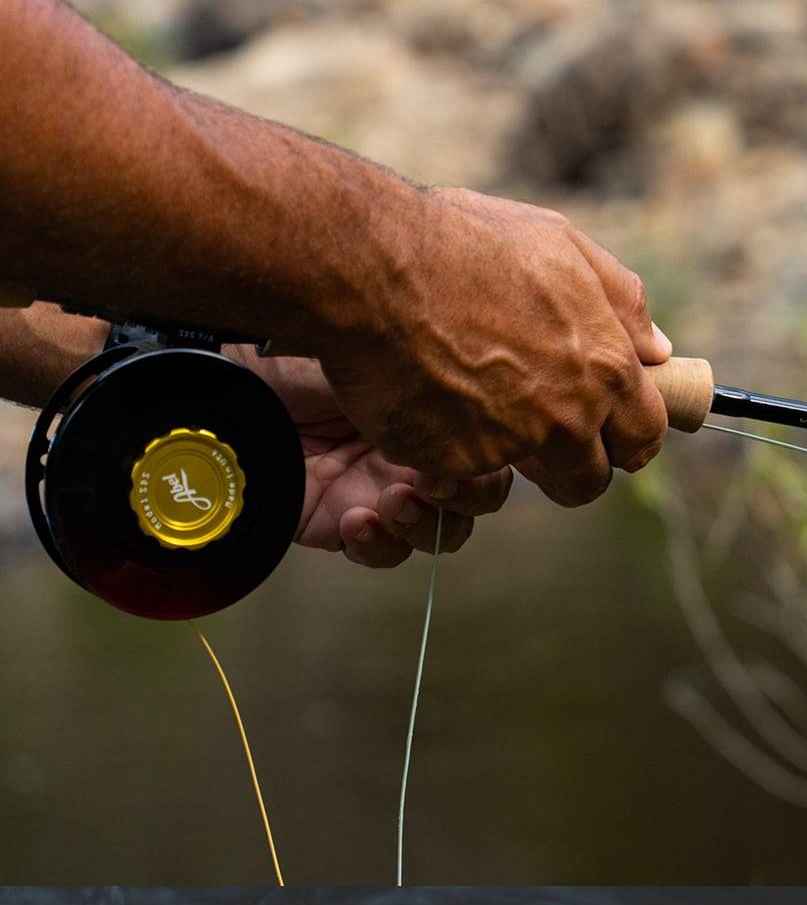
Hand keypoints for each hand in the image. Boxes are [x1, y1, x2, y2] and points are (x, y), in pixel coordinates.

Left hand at [229, 349, 513, 568]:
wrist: (221, 380)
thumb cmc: (291, 351)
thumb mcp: (371, 355)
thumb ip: (424, 383)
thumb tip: (479, 399)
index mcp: (425, 413)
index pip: (487, 457)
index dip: (487, 467)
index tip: (464, 456)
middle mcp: (407, 454)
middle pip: (470, 502)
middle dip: (465, 500)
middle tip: (432, 484)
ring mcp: (371, 490)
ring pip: (433, 535)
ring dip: (425, 527)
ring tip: (394, 504)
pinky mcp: (331, 522)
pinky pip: (375, 552)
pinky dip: (376, 545)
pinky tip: (357, 520)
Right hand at [323, 186, 672, 507]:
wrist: (368, 264)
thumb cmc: (463, 242)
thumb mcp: (559, 245)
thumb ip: (620, 302)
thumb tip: (656, 348)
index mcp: (605, 368)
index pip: (646, 435)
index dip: (628, 438)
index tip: (611, 433)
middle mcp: (568, 417)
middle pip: (592, 479)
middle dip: (574, 468)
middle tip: (544, 443)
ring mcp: (510, 446)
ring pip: (521, 479)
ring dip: (507, 459)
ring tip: (474, 411)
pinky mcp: (453, 462)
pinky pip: (458, 470)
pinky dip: (445, 446)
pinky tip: (421, 398)